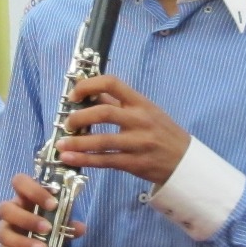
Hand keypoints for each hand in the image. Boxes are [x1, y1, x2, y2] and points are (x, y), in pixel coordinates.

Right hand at [0, 172, 83, 246]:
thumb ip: (67, 222)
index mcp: (24, 196)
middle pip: (5, 209)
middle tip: (48, 229)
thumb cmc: (47, 218)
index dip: (34, 190)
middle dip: (27, 219)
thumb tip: (80, 228)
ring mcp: (6, 231)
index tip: (53, 203)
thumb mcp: (59, 218)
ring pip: (3, 234)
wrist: (37, 235)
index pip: (20, 182)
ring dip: (22, 243)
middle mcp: (10, 211)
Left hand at [57, 75, 190, 186]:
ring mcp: (137, 143)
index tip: (74, 95)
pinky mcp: (134, 163)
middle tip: (68, 123)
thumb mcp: (146, 111)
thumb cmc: (162, 133)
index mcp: (141, 102)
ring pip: (102, 141)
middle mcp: (139, 120)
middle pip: (104, 112)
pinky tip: (69, 158)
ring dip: (77, 142)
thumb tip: (91, 92)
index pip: (112, 83)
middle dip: (79, 117)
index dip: (88, 85)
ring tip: (61, 144)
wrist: (185, 161)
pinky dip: (84, 160)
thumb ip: (119, 102)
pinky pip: (105, 161)